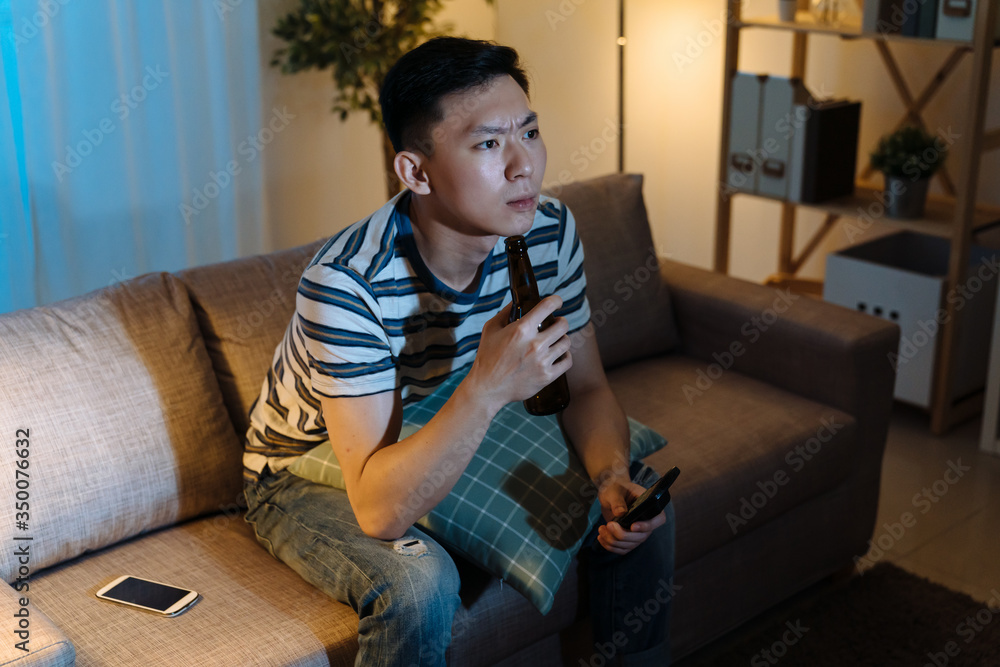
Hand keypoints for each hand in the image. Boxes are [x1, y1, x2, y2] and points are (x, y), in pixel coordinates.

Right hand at [469, 295, 572, 410]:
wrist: (487, 388)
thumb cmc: (487, 357)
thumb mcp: (491, 329)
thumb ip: (506, 312)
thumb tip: (518, 301)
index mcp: (521, 329)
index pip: (548, 306)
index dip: (556, 300)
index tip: (557, 302)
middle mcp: (534, 344)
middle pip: (563, 325)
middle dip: (560, 321)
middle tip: (557, 324)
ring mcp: (542, 361)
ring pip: (566, 342)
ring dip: (562, 338)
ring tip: (556, 340)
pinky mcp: (546, 376)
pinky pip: (567, 361)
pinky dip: (566, 356)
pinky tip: (560, 354)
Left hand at [596, 475, 666, 554]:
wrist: (610, 493)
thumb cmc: (616, 488)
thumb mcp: (615, 491)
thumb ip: (617, 501)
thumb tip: (620, 513)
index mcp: (649, 506)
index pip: (658, 519)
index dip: (647, 525)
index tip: (632, 526)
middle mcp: (647, 522)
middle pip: (641, 537)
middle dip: (623, 535)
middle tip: (609, 525)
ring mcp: (638, 533)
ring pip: (629, 545)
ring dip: (613, 541)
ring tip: (601, 529)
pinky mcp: (627, 540)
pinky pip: (621, 549)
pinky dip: (610, 546)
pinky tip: (601, 537)